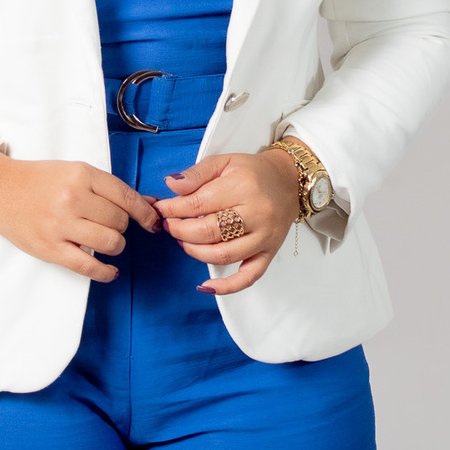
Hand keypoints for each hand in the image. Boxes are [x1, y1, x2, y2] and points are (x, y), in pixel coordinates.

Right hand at [0, 151, 161, 282]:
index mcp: (82, 174)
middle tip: (109, 224)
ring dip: (114, 245)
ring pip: (110, 243)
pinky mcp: (51, 248)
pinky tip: (110, 270)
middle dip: (121, 226)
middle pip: (120, 222)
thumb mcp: (74, 172)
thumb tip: (148, 205)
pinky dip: (106, 272)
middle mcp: (73, 198)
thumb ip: (107, 188)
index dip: (145, 213)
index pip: (126, 197)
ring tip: (105, 241)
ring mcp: (61, 225)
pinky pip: (89, 266)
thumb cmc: (40, 181)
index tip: (152, 222)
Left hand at [154, 149, 298, 295]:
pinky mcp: (269, 253)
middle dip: (181, 231)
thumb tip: (171, 186)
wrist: (288, 180)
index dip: (173, 209)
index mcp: (242, 187)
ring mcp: (264, 237)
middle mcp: (256, 214)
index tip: (162, 209)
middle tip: (170, 225)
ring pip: (223, 255)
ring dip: (195, 252)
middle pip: (208, 232)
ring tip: (183, 241)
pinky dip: (227, 286)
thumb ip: (196, 174)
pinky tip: (206, 286)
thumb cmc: (253, 171)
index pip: (198, 204)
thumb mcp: (223, 162)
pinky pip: (249, 277)